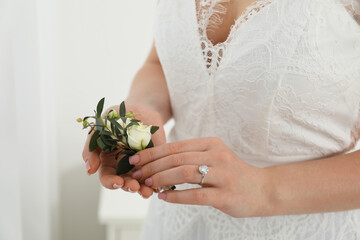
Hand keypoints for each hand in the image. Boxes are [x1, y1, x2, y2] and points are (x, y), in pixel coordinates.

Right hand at [82, 100, 166, 198]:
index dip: (111, 182)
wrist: (141, 107)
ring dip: (142, 189)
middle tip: (134, 187)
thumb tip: (89, 171)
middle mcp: (123, 167)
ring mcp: (139, 166)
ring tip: (146, 191)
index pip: (107, 177)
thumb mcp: (100, 128)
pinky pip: (155, 175)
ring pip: (139, 183)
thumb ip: (91, 148)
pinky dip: (156, 182)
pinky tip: (158, 186)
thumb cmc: (116, 118)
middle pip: (124, 183)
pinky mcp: (154, 163)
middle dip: (128, 187)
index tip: (118, 182)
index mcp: (108, 161)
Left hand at [129, 137, 272, 216]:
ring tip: (147, 185)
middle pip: (176, 158)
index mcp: (211, 144)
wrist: (263, 189)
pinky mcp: (225, 195)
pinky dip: (176, 196)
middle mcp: (217, 155)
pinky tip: (163, 198)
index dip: (152, 153)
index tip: (134, 160)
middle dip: (151, 166)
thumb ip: (191, 157)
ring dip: (161, 179)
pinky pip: (195, 195)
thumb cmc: (232, 174)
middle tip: (135, 174)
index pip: (175, 146)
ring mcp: (222, 175)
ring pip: (184, 173)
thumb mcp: (214, 157)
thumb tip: (158, 163)